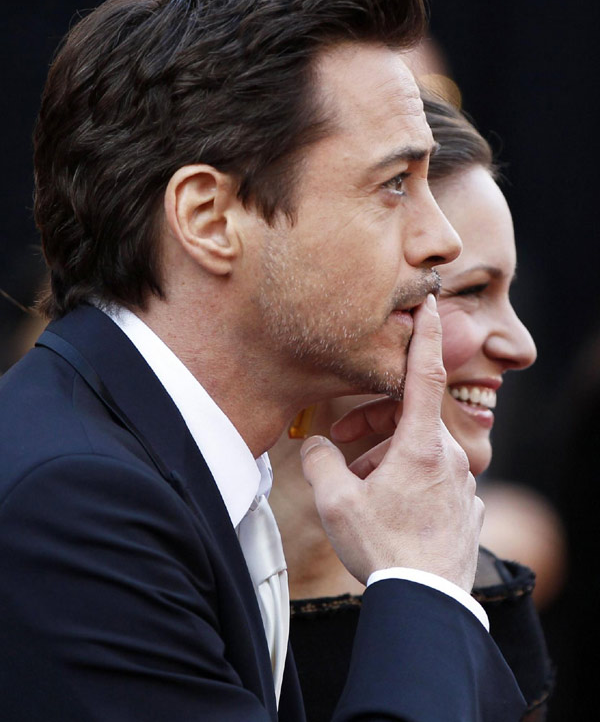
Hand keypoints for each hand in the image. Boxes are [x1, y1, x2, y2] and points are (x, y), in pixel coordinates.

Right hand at [300, 294, 482, 592]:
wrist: (424, 601)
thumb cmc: (381, 549)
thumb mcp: (335, 503)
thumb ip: (321, 462)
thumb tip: (317, 446)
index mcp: (421, 446)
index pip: (424, 374)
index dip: (424, 335)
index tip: (427, 304)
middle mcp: (449, 458)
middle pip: (411, 421)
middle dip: (376, 425)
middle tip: (343, 445)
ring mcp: (463, 484)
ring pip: (421, 453)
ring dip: (389, 459)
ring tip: (362, 489)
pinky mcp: (468, 508)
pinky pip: (436, 481)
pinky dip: (411, 482)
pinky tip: (392, 509)